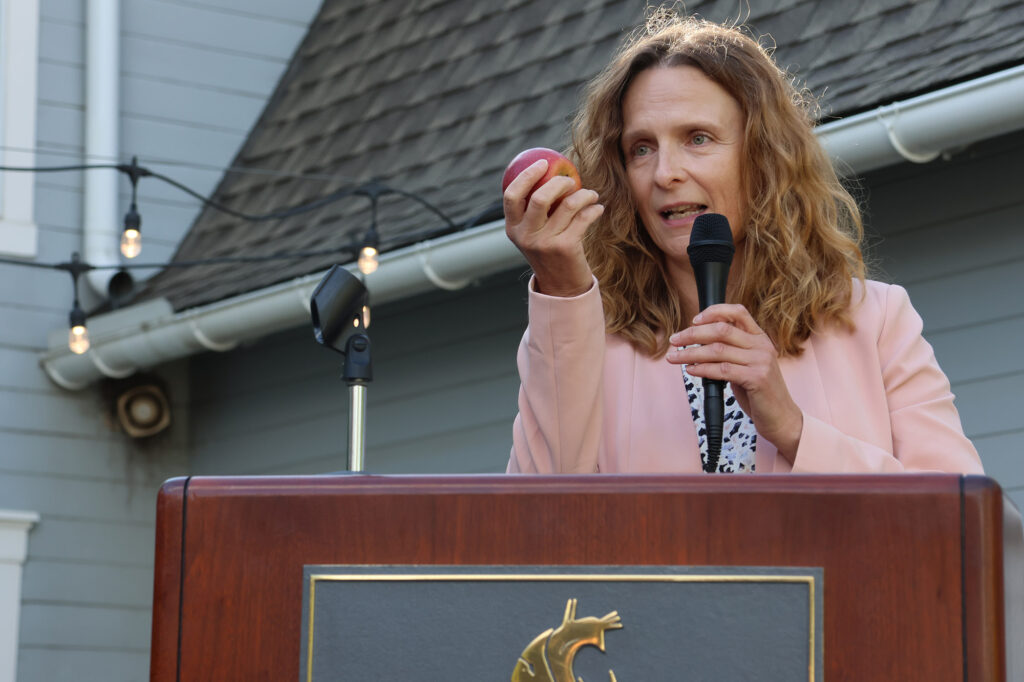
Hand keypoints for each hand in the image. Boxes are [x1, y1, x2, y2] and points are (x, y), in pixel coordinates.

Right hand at [503, 159, 603, 296]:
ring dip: (584, 194)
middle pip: (539, 197)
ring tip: (591, 195)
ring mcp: (545, 243)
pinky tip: (598, 208)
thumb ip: (534, 210)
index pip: (511, 196)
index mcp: (512, 228)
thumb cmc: (549, 251)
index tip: (543, 163)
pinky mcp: (566, 247)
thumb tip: (549, 172)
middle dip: (559, 182)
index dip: (526, 176)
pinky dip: (594, 209)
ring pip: (568, 205)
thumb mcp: (533, 234)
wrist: (562, 286)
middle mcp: (526, 236)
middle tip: (571, 180)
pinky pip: (584, 217)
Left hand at [666, 304, 802, 461]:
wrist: (781, 417)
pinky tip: (690, 370)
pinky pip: (722, 369)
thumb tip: (697, 343)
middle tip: (674, 340)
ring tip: (674, 358)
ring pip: (718, 350)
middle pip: (722, 329)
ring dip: (690, 353)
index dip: (714, 312)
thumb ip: (730, 351)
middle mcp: (762, 345)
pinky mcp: (757, 378)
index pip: (738, 312)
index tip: (693, 320)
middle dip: (693, 334)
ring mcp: (761, 361)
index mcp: (760, 337)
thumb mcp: (747, 364)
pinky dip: (702, 369)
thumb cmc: (759, 392)